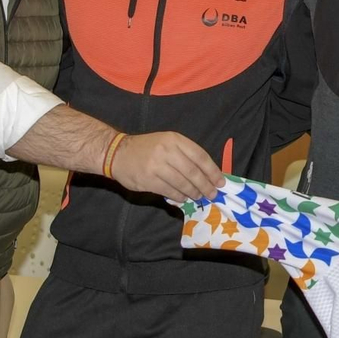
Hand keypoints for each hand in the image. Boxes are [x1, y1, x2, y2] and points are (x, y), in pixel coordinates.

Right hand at [109, 131, 224, 202]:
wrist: (118, 152)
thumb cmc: (148, 148)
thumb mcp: (167, 142)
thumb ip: (186, 155)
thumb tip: (208, 174)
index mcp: (175, 139)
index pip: (200, 156)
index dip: (212, 171)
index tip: (220, 181)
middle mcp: (167, 151)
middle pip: (193, 172)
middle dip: (205, 185)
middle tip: (212, 194)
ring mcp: (156, 166)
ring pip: (182, 183)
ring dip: (194, 192)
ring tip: (199, 197)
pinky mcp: (148, 180)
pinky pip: (170, 191)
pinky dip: (180, 196)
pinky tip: (184, 198)